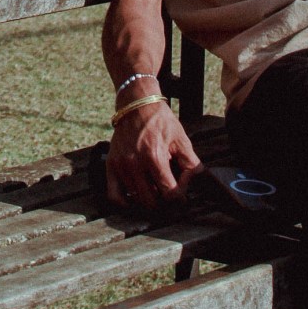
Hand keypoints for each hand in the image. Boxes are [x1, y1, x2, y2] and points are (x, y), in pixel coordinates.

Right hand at [106, 94, 202, 210]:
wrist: (137, 104)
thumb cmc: (161, 121)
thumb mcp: (181, 139)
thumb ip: (191, 163)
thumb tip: (196, 184)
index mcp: (155, 157)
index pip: (169, 194)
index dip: (179, 199)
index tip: (181, 196)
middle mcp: (135, 164)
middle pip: (151, 202)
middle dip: (163, 204)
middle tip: (168, 196)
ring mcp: (121, 166)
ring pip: (136, 199)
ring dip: (148, 200)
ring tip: (155, 191)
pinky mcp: (111, 165)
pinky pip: (114, 196)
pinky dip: (125, 203)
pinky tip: (135, 198)